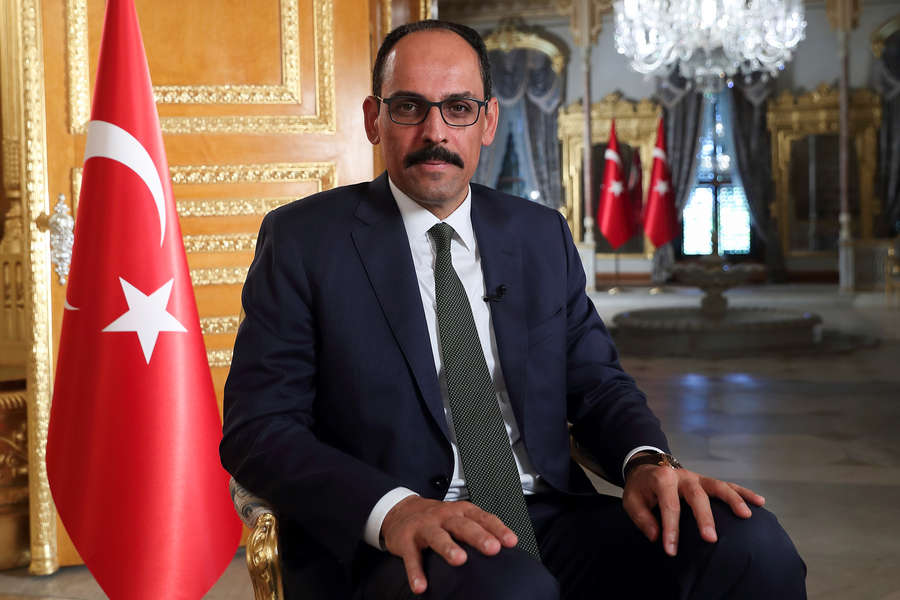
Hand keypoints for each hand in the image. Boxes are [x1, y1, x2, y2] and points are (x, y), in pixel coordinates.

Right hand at [380, 496, 518, 593]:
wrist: (400, 510)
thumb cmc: (436, 517)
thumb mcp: (458, 516)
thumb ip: (478, 528)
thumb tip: (504, 546)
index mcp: (459, 511)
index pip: (482, 517)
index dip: (497, 528)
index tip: (511, 541)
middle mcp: (443, 516)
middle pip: (462, 525)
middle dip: (478, 536)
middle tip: (492, 548)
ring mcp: (424, 527)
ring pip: (437, 536)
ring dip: (448, 547)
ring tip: (459, 560)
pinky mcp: (405, 540)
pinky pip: (411, 557)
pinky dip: (415, 572)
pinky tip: (421, 586)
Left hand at [622, 463, 764, 556]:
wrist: (645, 467)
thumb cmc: (641, 488)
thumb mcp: (631, 501)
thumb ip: (642, 518)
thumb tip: (657, 536)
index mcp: (662, 479)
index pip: (669, 505)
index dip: (671, 529)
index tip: (671, 550)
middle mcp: (683, 476)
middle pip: (696, 495)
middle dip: (704, 517)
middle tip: (711, 539)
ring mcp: (697, 477)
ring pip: (718, 486)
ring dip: (733, 499)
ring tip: (746, 515)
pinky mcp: (707, 481)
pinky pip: (728, 485)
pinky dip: (743, 492)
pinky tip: (759, 502)